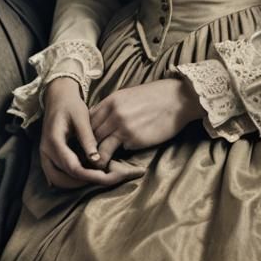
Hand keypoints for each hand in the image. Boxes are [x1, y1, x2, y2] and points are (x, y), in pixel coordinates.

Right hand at [39, 77, 144, 188]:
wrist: (58, 97)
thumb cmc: (71, 105)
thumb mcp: (81, 117)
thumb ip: (87, 138)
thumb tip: (96, 160)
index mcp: (54, 140)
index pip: (72, 167)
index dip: (89, 175)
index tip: (105, 177)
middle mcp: (45, 150)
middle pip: (61, 178)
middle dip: (82, 183)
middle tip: (102, 179)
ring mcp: (44, 154)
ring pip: (57, 179)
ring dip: (75, 183)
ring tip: (95, 177)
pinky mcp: (48, 156)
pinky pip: (56, 174)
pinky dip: (69, 179)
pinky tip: (85, 174)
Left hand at [89, 77, 205, 166]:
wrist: (175, 99)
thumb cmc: (154, 98)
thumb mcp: (128, 96)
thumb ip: (113, 107)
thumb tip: (103, 120)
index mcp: (110, 100)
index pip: (88, 118)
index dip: (85, 131)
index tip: (85, 141)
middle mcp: (112, 112)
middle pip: (91, 132)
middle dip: (87, 144)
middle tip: (86, 155)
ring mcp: (122, 125)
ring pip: (99, 143)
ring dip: (96, 155)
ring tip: (94, 165)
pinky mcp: (133, 137)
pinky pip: (116, 149)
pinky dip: (112, 156)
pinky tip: (111, 162)